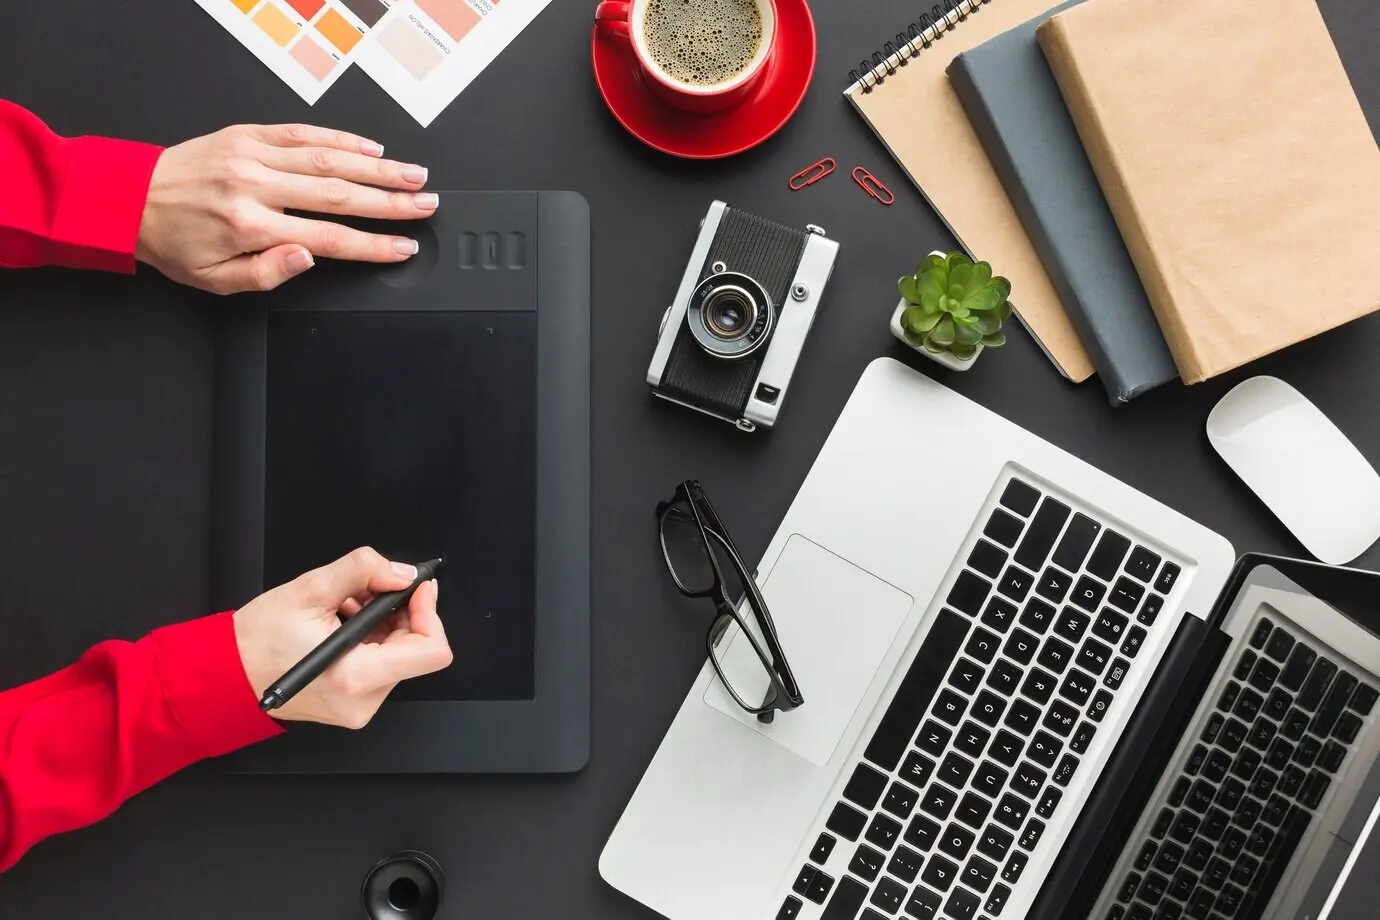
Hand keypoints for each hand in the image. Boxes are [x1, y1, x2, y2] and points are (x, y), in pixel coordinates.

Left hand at [136, 123, 436, 294]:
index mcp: (249, 226)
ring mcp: (253, 155)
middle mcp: (254, 186)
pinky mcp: (248, 134)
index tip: (403, 246)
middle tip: (426, 205)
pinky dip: (341, 139)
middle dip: (390, 201)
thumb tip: (308, 258)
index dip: (372, 245)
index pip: (327, 238)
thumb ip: (267, 273)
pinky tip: (371, 148)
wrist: (129, 199)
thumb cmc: (174, 243)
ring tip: (413, 175)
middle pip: (338, 193)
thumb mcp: (216, 280)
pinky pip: (302, 133)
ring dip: (377, 167)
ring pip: (328, 159)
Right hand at [233, 547, 452, 728]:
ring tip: (341, 608)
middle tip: (363, 591)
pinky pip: (379, 665)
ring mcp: (358, 707)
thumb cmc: (257, 639)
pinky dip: (369, 638)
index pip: (431, 651)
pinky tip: (339, 625)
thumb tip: (403, 573)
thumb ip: (363, 570)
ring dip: (380, 623)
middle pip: (414, 649)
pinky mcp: (352, 705)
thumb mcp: (310, 589)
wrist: (225, 674)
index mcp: (356, 676)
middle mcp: (363, 700)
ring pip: (398, 654)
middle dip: (396, 612)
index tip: (414, 588)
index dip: (429, 613)